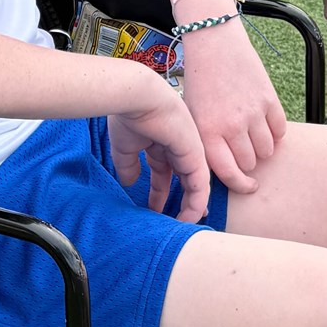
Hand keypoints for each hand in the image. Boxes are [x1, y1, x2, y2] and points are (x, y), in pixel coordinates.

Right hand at [107, 70, 210, 220]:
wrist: (138, 98)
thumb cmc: (129, 116)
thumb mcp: (125, 148)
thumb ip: (129, 166)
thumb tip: (129, 183)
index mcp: (161, 144)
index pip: (166, 173)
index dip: (161, 192)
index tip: (155, 211)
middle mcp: (179, 148)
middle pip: (184, 181)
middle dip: (181, 203)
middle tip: (177, 224)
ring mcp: (190, 152)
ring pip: (195, 186)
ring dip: (190, 208)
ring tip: (182, 227)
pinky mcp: (196, 156)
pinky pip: (200, 186)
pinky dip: (196, 204)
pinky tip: (189, 219)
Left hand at [177, 15, 285, 194]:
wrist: (215, 45)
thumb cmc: (201, 82)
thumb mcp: (194, 116)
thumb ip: (207, 144)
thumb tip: (226, 172)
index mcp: (207, 132)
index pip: (229, 173)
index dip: (240, 184)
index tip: (248, 185)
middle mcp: (231, 126)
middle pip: (251, 163)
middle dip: (248, 160)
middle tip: (242, 147)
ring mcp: (252, 113)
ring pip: (268, 150)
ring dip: (262, 147)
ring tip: (252, 133)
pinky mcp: (269, 100)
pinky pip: (281, 131)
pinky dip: (275, 131)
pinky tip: (264, 121)